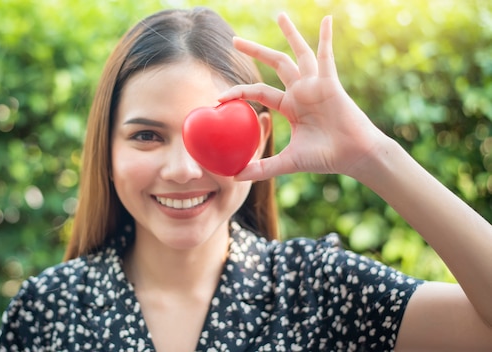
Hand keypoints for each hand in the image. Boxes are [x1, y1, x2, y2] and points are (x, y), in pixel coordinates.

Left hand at [219, 14, 387, 180]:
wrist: (354, 157)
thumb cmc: (326, 158)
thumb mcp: (288, 162)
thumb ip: (263, 168)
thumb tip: (235, 177)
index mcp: (291, 106)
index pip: (259, 92)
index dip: (239, 93)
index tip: (219, 98)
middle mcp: (302, 91)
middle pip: (275, 64)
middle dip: (255, 51)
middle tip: (234, 40)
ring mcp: (316, 85)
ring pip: (298, 54)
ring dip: (290, 34)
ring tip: (279, 15)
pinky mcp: (330, 83)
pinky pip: (327, 56)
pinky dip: (326, 37)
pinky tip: (327, 19)